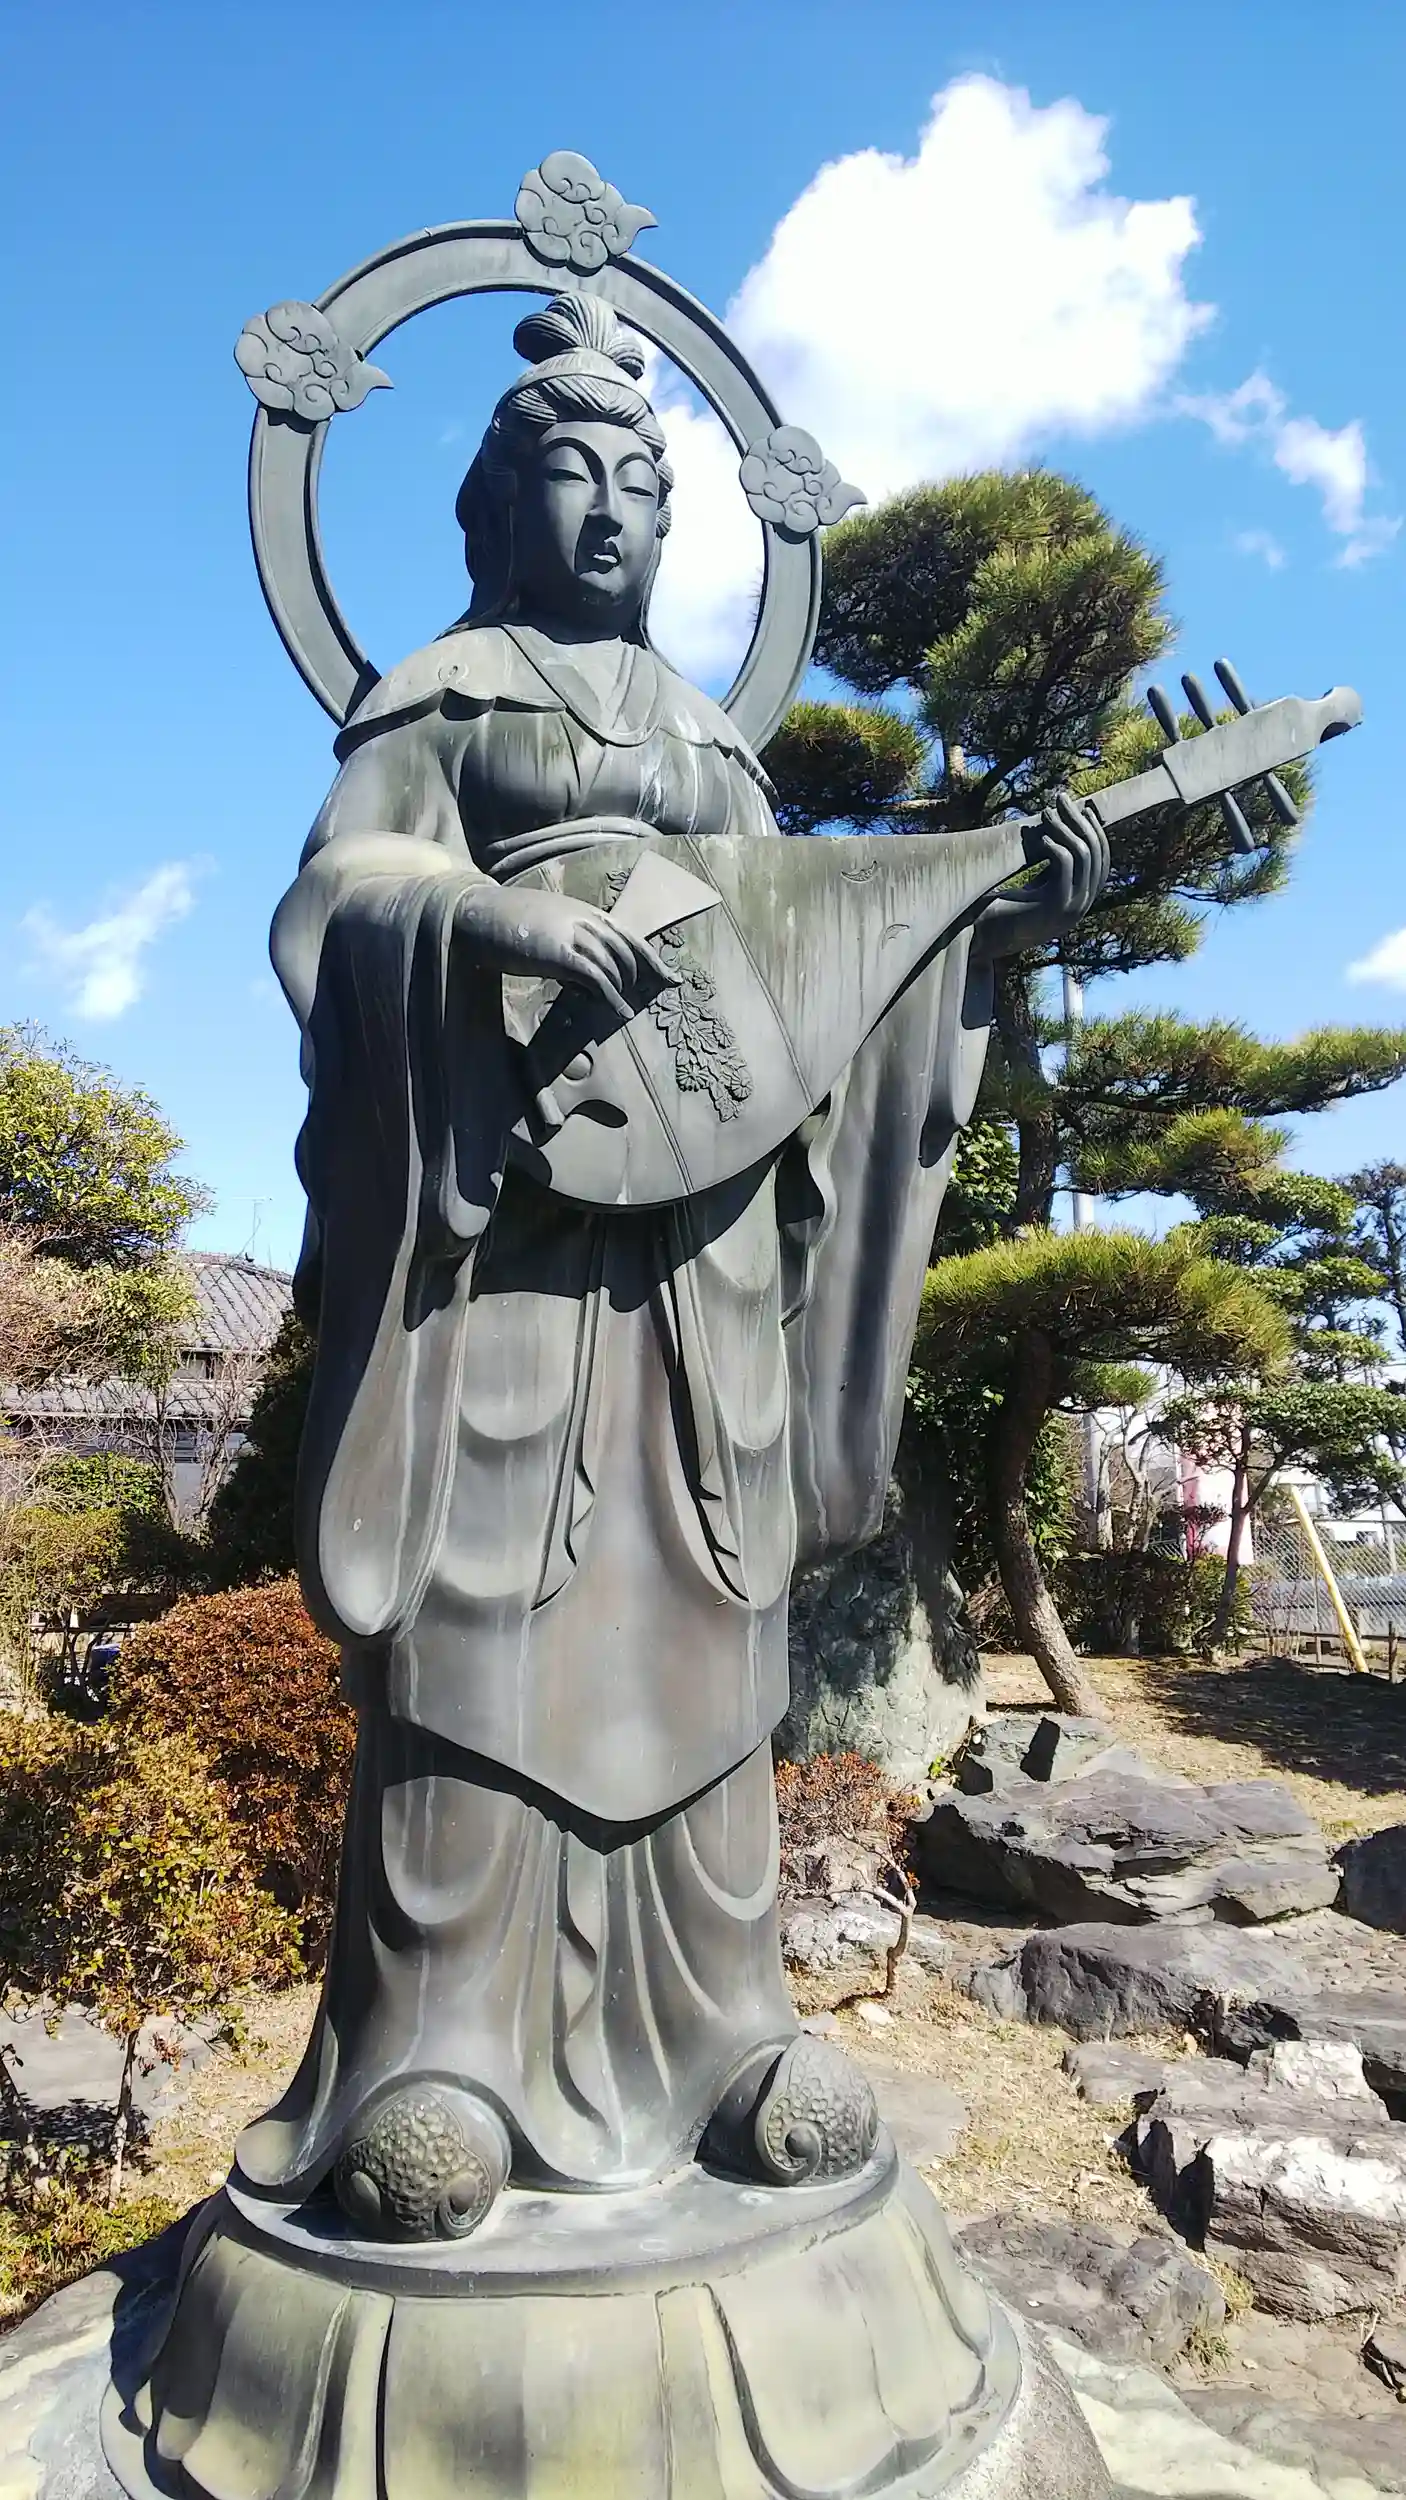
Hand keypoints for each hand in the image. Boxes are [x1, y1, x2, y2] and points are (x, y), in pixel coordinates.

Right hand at [456, 885, 671, 1024]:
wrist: (478, 915)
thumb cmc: (506, 922)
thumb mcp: (546, 923)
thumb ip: (568, 939)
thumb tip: (579, 971)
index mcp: (584, 911)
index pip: (629, 935)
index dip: (653, 958)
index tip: (671, 977)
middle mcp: (584, 920)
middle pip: (627, 950)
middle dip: (642, 976)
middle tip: (646, 997)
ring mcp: (572, 935)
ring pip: (612, 965)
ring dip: (622, 989)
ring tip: (624, 1010)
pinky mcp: (558, 954)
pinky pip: (595, 977)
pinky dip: (610, 995)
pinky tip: (615, 1009)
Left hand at [972, 792, 1109, 962]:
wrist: (982, 939)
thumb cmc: (1003, 909)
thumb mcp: (1038, 884)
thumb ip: (1055, 865)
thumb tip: (1063, 827)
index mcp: (1081, 899)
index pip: (1102, 860)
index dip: (1095, 831)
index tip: (1081, 807)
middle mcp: (1082, 905)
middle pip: (1094, 853)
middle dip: (1079, 820)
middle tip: (1061, 797)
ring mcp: (1071, 907)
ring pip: (1082, 855)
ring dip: (1064, 827)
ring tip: (1045, 812)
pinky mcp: (1055, 906)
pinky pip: (1065, 866)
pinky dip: (1056, 846)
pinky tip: (1042, 838)